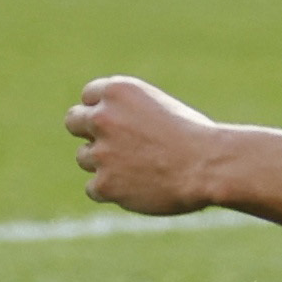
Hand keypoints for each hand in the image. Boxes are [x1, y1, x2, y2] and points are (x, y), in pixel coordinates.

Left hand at [67, 75, 226, 217]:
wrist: (208, 166)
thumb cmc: (193, 136)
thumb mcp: (159, 106)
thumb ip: (127, 112)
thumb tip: (101, 125)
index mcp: (117, 91)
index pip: (89, 96)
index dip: (101, 110)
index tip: (113, 123)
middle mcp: (103, 117)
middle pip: (73, 121)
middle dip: (87, 132)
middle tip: (108, 145)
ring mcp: (101, 151)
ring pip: (84, 157)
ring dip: (102, 164)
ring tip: (138, 169)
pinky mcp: (104, 183)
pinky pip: (93, 188)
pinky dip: (110, 191)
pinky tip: (137, 188)